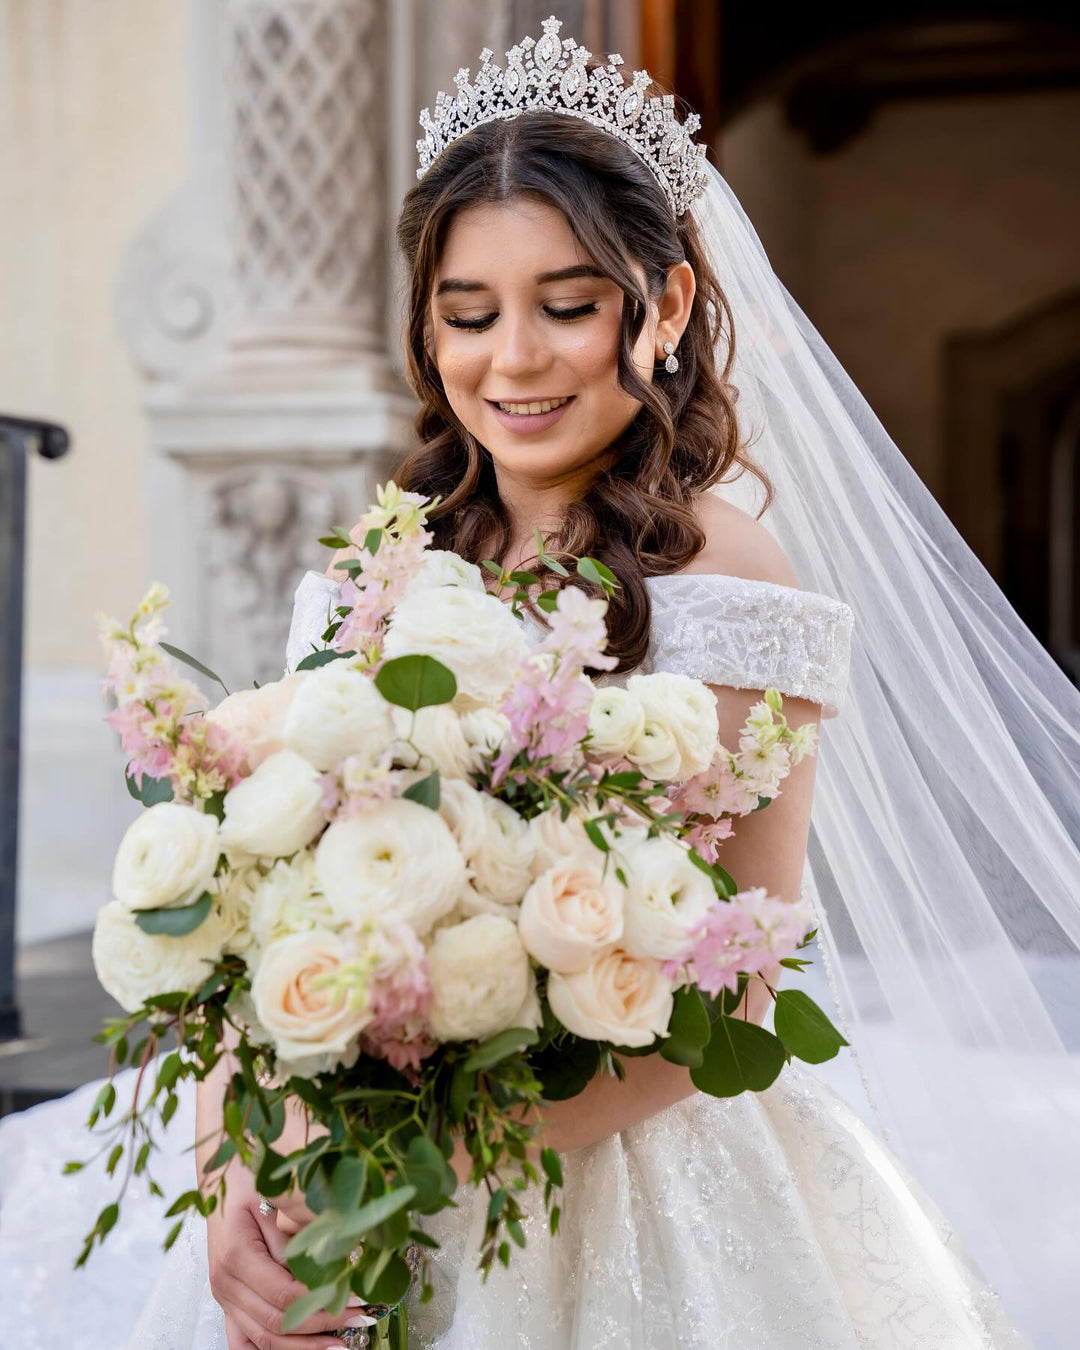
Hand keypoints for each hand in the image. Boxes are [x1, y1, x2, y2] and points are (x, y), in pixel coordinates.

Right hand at [206, 1162, 374, 1348]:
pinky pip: (243, 1340)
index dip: (324, 1302)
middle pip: (276, 1322)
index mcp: (236, 1255)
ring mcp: (224, 1296)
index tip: (358, 1298)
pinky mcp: (228, 1300)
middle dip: (322, 1326)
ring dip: (302, 1347)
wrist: (221, 1175)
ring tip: (340, 1345)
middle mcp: (225, 1283)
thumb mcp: (273, 1195)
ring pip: (261, 1339)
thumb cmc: (248, 1178)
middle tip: (361, 1320)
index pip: (285, 1295)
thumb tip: (331, 1258)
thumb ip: (296, 1230)